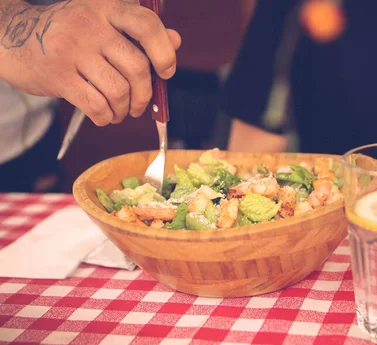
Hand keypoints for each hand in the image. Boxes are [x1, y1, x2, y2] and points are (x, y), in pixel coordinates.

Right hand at [0, 0, 180, 125]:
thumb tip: (176, 40)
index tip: (166, 72)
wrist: (11, 36)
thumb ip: (138, 33)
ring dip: (125, 109)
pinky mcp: (57, 75)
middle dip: (145, 95)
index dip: (164, 52)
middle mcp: (90, 24)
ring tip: (120, 111)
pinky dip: (106, 117)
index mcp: (106, 7)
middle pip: (138, 67)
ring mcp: (72, 48)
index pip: (147, 25)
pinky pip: (97, 105)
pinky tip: (104, 115)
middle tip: (140, 105)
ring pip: (119, 90)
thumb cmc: (69, 34)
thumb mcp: (102, 23)